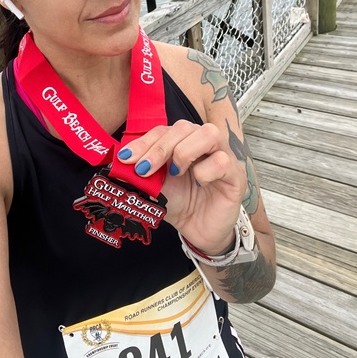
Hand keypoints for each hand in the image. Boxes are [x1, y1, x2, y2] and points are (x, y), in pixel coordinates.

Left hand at [117, 120, 246, 254]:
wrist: (198, 230)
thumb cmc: (180, 203)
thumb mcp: (155, 185)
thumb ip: (142, 172)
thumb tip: (121, 165)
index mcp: (182, 141)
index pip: (163, 130)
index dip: (144, 142)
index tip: (126, 158)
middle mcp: (203, 143)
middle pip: (184, 127)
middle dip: (160, 147)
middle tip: (143, 169)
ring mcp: (222, 156)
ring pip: (209, 133)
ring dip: (184, 151)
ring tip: (174, 172)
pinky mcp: (235, 175)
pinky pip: (222, 161)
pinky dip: (205, 171)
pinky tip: (198, 184)